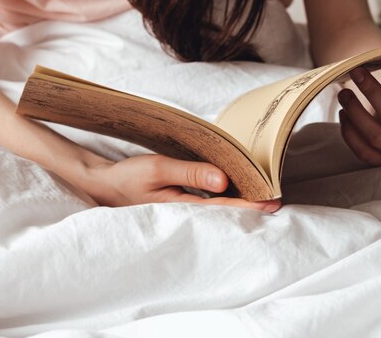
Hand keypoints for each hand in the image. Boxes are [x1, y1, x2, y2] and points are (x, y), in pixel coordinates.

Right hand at [83, 154, 281, 211]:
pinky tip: (231, 190)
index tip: (274, 202)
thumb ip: (191, 173)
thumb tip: (223, 180)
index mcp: (182, 207)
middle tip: (277, 201)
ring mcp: (181, 210)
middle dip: (249, 206)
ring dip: (237, 201)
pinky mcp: (177, 204)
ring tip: (261, 196)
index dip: (250, 204)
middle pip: (225, 211)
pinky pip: (205, 203)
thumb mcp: (158, 169)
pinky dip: (221, 197)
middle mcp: (185, 212)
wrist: (103, 186)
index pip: (224, 206)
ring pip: (216, 208)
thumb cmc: (128, 177)